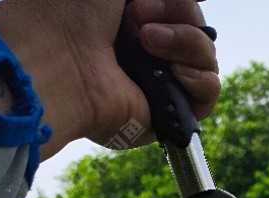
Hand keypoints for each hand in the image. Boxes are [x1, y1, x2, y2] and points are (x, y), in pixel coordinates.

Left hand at [0, 0, 219, 159]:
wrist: (59, 55)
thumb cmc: (73, 9)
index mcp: (135, 17)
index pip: (182, 7)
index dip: (179, 1)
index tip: (142, 0)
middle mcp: (149, 50)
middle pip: (200, 27)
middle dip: (179, 13)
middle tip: (136, 18)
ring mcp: (160, 83)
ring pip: (207, 57)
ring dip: (187, 41)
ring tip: (147, 42)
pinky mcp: (168, 115)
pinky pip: (209, 94)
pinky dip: (200, 77)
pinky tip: (175, 72)